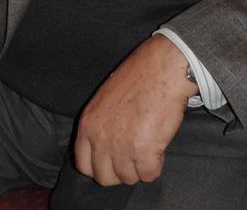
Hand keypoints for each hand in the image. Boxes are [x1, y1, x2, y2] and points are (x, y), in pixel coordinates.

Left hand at [74, 35, 197, 185]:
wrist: (162, 69)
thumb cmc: (138, 77)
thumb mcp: (105, 99)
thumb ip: (100, 125)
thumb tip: (105, 147)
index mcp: (87, 124)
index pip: (83, 164)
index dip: (100, 166)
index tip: (112, 162)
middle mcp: (100, 139)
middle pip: (104, 178)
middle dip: (120, 171)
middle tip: (133, 155)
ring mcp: (121, 148)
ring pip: (128, 178)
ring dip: (140, 167)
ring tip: (148, 144)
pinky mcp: (144, 153)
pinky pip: (149, 175)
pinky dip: (156, 165)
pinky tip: (158, 146)